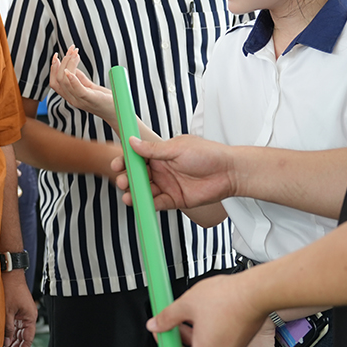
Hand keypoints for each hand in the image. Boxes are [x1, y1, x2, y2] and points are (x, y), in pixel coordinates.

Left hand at [2, 270, 36, 346]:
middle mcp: (28, 317)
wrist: (8, 272)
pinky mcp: (16, 310)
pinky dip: (9, 333)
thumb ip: (7, 328)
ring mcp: (22, 313)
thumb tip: (5, 343)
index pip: (27, 340)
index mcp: (30, 317)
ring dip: (11, 343)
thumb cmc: (10, 288)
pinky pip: (14, 326)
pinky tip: (3, 340)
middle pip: (22, 338)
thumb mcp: (7, 311)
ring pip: (17, 333)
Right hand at [49, 46, 115, 123]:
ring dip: (69, 64)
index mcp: (71, 97)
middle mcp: (73, 100)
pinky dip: (72, 79)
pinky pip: (77, 89)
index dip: (53, 68)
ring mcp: (81, 100)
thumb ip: (79, 79)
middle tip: (72, 50)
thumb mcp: (90, 87)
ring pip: (65, 81)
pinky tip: (69, 71)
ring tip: (75, 53)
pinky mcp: (90, 99)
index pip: (54, 82)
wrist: (118, 113)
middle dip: (63, 62)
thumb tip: (71, 67)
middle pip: (58, 80)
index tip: (57, 55)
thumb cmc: (105, 100)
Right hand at [111, 135, 237, 210]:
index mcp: (161, 154)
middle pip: (138, 175)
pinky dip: (147, 204)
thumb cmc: (207, 154)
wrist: (229, 172)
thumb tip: (132, 142)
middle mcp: (162, 169)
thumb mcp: (177, 148)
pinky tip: (140, 204)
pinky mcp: (175, 199)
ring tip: (128, 196)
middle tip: (123, 182)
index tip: (116, 164)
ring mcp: (168, 185)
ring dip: (134, 193)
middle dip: (128, 179)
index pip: (138, 157)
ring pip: (145, 190)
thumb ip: (153, 149)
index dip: (125, 161)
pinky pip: (157, 203)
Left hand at [146, 272, 265, 346]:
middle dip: (178, 346)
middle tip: (168, 330)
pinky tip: (199, 315)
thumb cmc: (226, 299)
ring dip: (190, 336)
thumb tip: (155, 324)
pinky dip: (205, 332)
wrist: (255, 292)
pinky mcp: (238, 340)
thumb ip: (167, 317)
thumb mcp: (186, 304)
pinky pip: (216, 342)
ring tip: (181, 317)